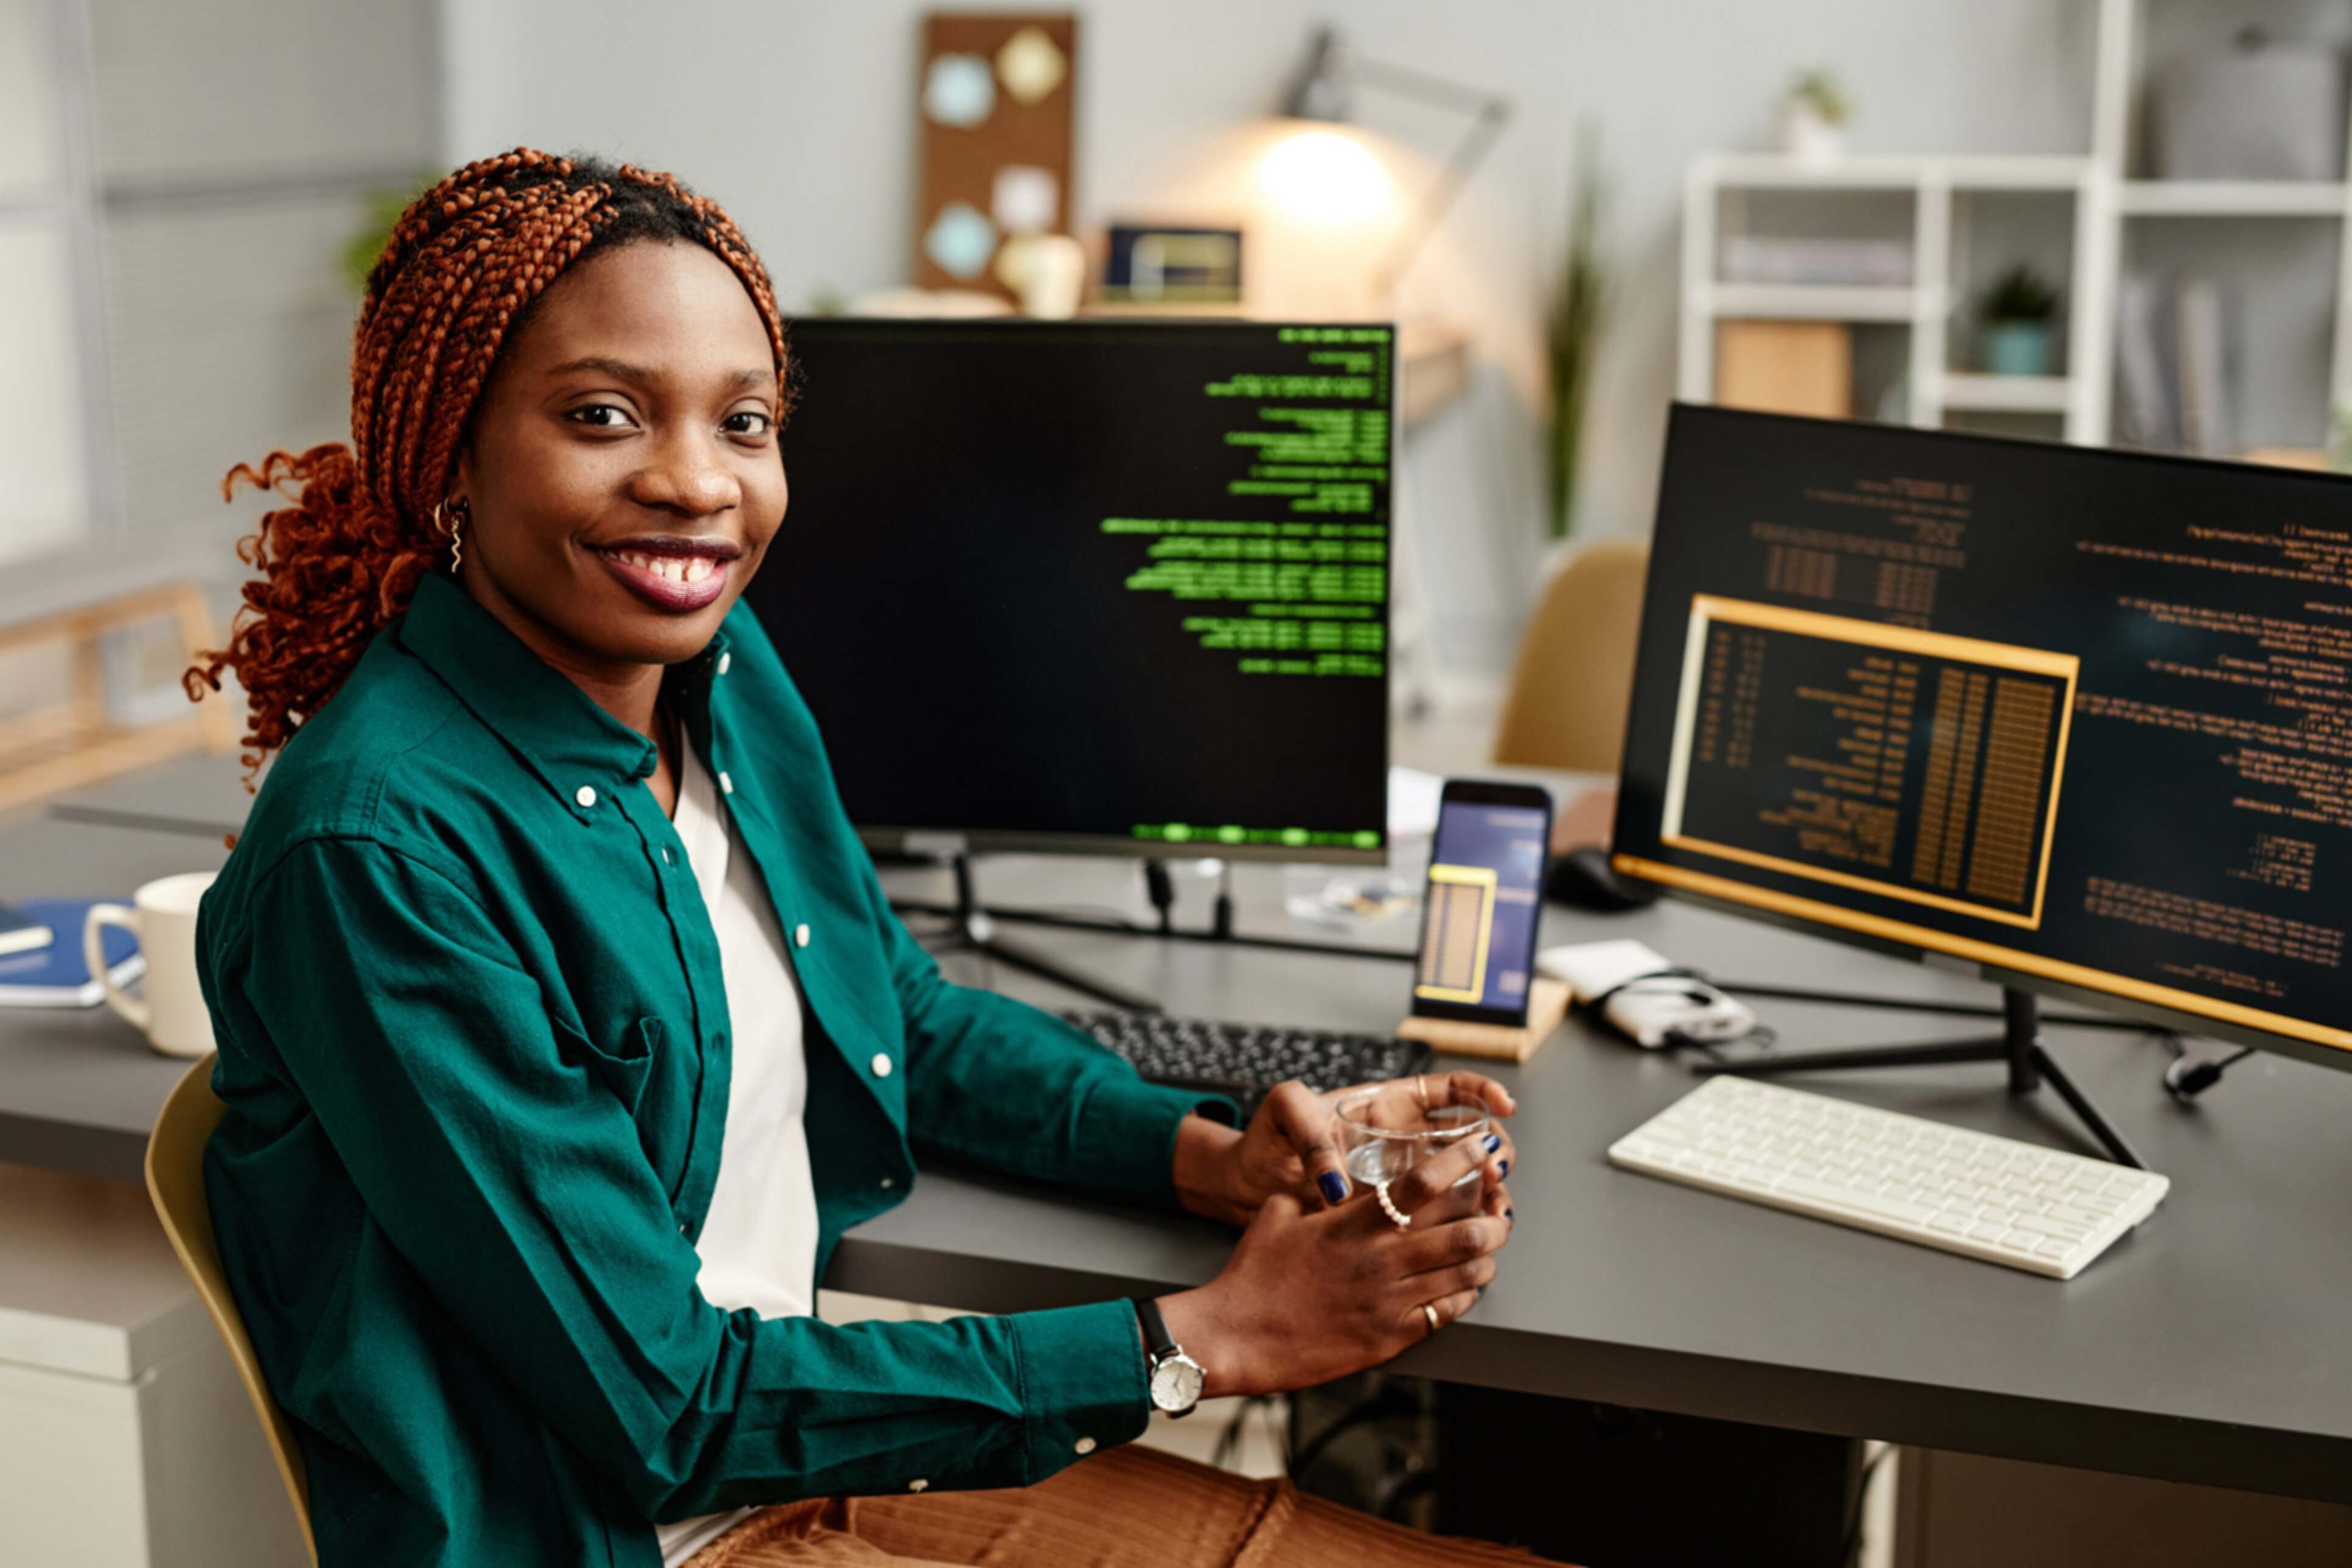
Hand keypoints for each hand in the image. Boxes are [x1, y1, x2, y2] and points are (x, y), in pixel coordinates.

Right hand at [1157, 1119, 1513, 1397]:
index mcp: (1354, 1223)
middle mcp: (1380, 1260)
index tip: (1484, 1149)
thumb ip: (1314, 1195)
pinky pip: (1446, 1313)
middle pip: (1464, 1231)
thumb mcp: (1278, 1215)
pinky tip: (1465, 1285)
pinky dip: (1465, 1295)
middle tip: (1501, 1207)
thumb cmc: (1253, 1276)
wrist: (1236, 1337)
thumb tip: (1330, 1184)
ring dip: (1486, 1257)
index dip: (1463, 1161)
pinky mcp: (1390, 1339)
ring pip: (1465, 1275)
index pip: (1424, 1183)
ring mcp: (1389, 1302)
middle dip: (1495, 1217)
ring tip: (1489, 1246)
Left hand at [1172, 1070, 1517, 1226]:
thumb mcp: (1284, 1114)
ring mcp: (1400, 1181)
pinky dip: (1460, 1228)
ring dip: (1487, 1195)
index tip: (1502, 1106)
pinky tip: (1470, 1239)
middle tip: (1495, 1169)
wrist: (1244, 1187)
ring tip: (1494, 1211)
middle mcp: (1401, 1142)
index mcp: (1386, 1106)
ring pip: (1462, 1184)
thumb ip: (1312, 1134)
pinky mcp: (1392, 1218)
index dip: (1481, 1091)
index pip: (1447, 1090)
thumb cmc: (1265, 1140)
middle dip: (1494, 1150)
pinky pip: (1437, 1221)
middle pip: (1468, 1138)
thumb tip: (1338, 1185)